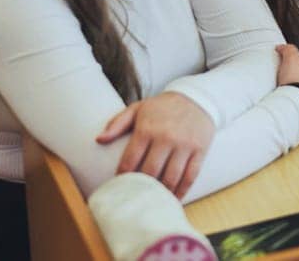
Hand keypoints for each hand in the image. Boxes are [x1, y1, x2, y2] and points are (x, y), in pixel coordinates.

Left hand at [96, 92, 215, 197]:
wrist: (197, 98)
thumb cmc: (163, 107)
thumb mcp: (138, 109)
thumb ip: (117, 124)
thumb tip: (99, 140)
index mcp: (147, 129)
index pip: (130, 161)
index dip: (123, 177)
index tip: (119, 186)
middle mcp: (166, 138)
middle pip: (150, 172)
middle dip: (141, 187)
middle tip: (135, 197)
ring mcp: (184, 145)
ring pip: (171, 178)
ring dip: (161, 193)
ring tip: (153, 200)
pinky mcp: (199, 151)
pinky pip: (190, 177)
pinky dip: (181, 191)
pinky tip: (173, 198)